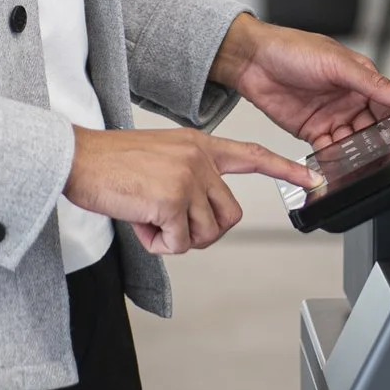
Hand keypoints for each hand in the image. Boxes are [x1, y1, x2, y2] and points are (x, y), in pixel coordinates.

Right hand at [64, 126, 318, 255]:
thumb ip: (189, 181)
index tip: (312, 177)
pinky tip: (139, 222)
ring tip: (147, 216)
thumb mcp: (160, 160)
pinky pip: (180, 244)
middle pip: (229, 216)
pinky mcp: (173, 199)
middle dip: (200, 231)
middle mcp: (200, 158)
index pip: (252, 154)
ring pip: (206, 234)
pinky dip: (157, 244)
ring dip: (175, 238)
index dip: (284, 168)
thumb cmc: (110, 164)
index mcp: (199, 145)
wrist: (77, 159)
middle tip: (167, 223)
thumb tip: (198, 221)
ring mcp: (188, 177)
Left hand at [209, 12, 389, 150]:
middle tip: (383, 159)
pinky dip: (334, 161)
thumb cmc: (291, 48)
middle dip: (380, 145)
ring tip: (361, 166)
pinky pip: (329, 151)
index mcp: (360, 80)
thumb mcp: (336, 63)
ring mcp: (332, 117)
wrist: (251, 60)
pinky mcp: (312, 131)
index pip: (389, 107)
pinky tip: (337, 167)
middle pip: (374, 130)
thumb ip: (371, 83)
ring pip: (353, 144)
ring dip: (358, 155)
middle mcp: (349, 100)